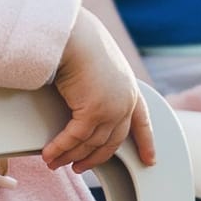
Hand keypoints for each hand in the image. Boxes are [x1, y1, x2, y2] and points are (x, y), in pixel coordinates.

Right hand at [43, 9, 155, 172]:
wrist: (73, 34)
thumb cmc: (80, 41)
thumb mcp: (98, 65)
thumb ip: (98, 82)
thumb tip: (83, 92)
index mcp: (130, 88)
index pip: (142, 120)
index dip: (146, 141)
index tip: (150, 159)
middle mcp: (125, 100)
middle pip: (112, 141)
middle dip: (94, 158)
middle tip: (80, 167)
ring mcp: (112, 108)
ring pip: (90, 144)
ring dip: (70, 156)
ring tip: (55, 161)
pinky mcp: (94, 112)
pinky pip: (74, 139)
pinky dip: (60, 148)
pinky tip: (50, 154)